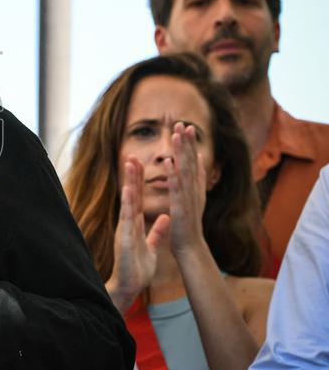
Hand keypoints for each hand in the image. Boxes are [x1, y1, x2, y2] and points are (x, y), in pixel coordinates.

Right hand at [105, 159, 170, 312]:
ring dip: (129, 182)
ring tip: (130, 164)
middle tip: (133, 155)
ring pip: (127, 201)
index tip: (140, 164)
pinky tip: (128, 189)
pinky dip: (127, 202)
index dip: (139, 182)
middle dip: (132, 176)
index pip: (137, 199)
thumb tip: (164, 218)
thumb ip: (157, 232)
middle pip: (130, 195)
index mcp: (134, 224)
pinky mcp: (123, 237)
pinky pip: (126, 217)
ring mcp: (124, 228)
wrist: (129, 286)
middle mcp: (127, 223)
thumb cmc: (137, 269)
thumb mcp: (151, 247)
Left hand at [161, 122, 207, 256]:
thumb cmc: (188, 223)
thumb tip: (200, 159)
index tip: (186, 126)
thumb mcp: (194, 197)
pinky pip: (176, 188)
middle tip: (183, 123)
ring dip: (182, 153)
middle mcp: (194, 189)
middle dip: (187, 142)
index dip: (190, 144)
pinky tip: (168, 162)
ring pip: (186, 171)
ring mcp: (188, 197)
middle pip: (192, 162)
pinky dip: (173, 174)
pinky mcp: (180, 207)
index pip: (193, 161)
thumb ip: (198, 179)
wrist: (189, 246)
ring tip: (177, 135)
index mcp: (195, 187)